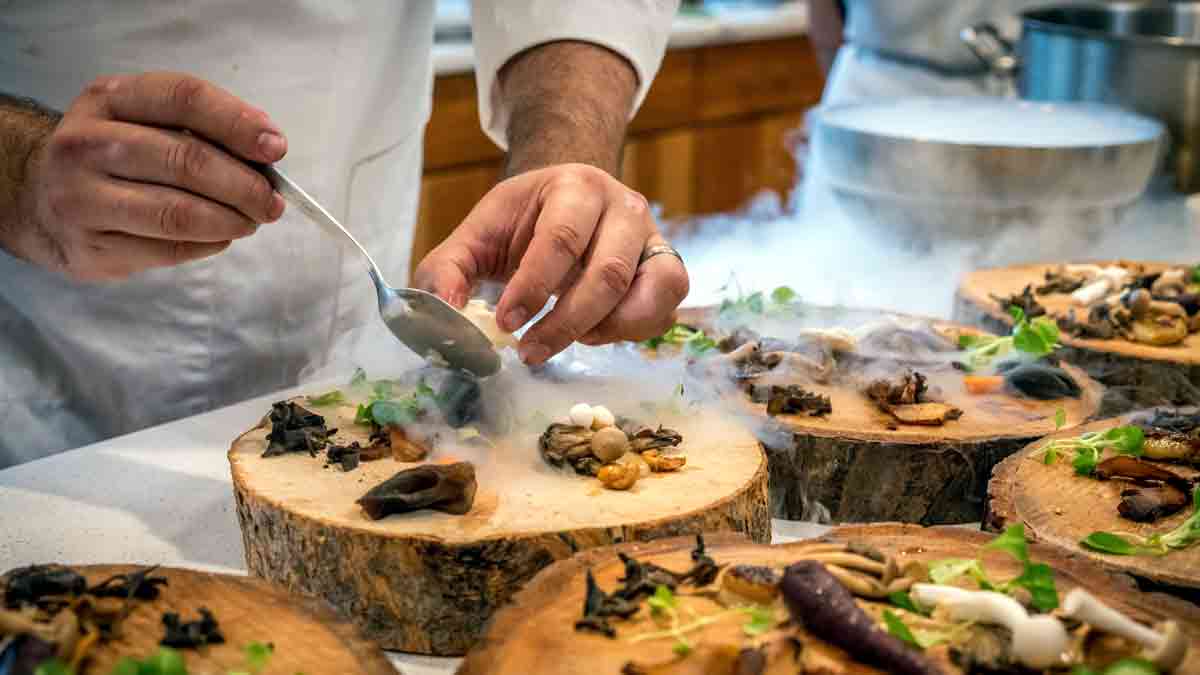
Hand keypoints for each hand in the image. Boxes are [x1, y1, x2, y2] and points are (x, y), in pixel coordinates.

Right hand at [11, 72, 286, 280]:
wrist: (39, 198)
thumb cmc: (113, 156)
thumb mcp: (143, 121)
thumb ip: (201, 127)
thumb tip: (268, 149)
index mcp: (108, 99)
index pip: (184, 98)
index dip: (238, 123)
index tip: (276, 148)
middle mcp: (86, 144)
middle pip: (187, 160)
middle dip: (245, 185)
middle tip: (273, 202)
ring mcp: (81, 197)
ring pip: (178, 212)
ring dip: (231, 220)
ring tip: (252, 221)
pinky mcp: (91, 246)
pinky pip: (168, 249)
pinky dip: (209, 244)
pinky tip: (220, 237)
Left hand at [414, 163, 688, 364]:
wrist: (569, 203)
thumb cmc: (522, 223)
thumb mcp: (477, 235)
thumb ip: (447, 270)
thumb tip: (442, 313)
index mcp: (575, 186)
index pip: (560, 238)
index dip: (533, 287)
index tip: (505, 323)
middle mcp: (624, 207)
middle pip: (608, 273)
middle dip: (566, 322)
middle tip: (529, 352)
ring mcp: (653, 238)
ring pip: (650, 292)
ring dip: (606, 330)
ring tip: (568, 340)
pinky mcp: (668, 269)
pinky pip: (665, 309)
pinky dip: (632, 332)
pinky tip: (594, 333)